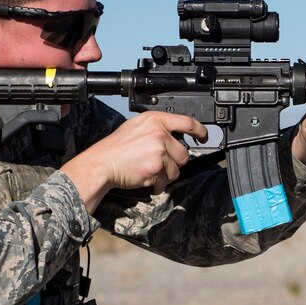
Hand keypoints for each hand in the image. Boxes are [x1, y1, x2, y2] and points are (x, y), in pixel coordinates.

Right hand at [62, 111, 207, 210]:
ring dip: (164, 175)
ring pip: (176, 170)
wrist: (102, 164)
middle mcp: (159, 133)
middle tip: (156, 162)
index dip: (200, 131)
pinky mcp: (156, 168)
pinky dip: (157, 184)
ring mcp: (159, 151)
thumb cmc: (116, 148)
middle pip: (184, 153)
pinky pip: (166, 181)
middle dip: (174, 162)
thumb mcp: (137, 127)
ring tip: (147, 169)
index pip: (188, 122)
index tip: (204, 136)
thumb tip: (175, 136)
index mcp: (155, 120)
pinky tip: (144, 177)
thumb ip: (158, 128)